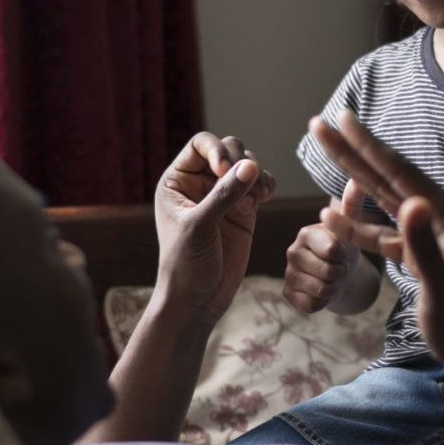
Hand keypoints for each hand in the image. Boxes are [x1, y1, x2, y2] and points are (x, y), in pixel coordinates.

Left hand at [154, 132, 275, 324]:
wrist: (198, 300)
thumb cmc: (186, 265)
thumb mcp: (200, 227)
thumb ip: (224, 195)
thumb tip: (251, 165)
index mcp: (177, 181)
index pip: (200, 144)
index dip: (217, 151)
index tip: (225, 172)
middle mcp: (200, 182)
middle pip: (228, 149)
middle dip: (241, 164)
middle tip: (245, 195)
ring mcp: (223, 195)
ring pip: (247, 164)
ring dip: (256, 177)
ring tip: (255, 203)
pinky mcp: (244, 209)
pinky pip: (260, 184)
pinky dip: (266, 186)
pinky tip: (264, 199)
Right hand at [282, 178, 365, 312]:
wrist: (336, 273)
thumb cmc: (344, 246)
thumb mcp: (350, 227)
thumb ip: (352, 204)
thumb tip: (357, 177)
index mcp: (306, 233)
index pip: (332, 251)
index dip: (344, 256)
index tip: (342, 251)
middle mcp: (291, 252)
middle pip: (329, 273)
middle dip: (340, 274)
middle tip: (338, 267)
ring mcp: (287, 274)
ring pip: (322, 290)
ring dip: (334, 288)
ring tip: (331, 278)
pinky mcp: (288, 294)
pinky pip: (313, 305)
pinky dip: (323, 302)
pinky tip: (321, 291)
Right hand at [312, 111, 443, 369]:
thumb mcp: (441, 287)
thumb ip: (424, 246)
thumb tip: (411, 203)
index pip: (400, 172)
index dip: (368, 145)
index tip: (342, 117)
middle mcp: (440, 216)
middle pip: (389, 176)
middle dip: (354, 150)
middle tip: (322, 123)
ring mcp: (431, 234)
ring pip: (384, 199)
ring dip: (354, 178)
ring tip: (327, 156)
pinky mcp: (422, 253)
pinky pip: (384, 231)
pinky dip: (358, 223)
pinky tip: (333, 215)